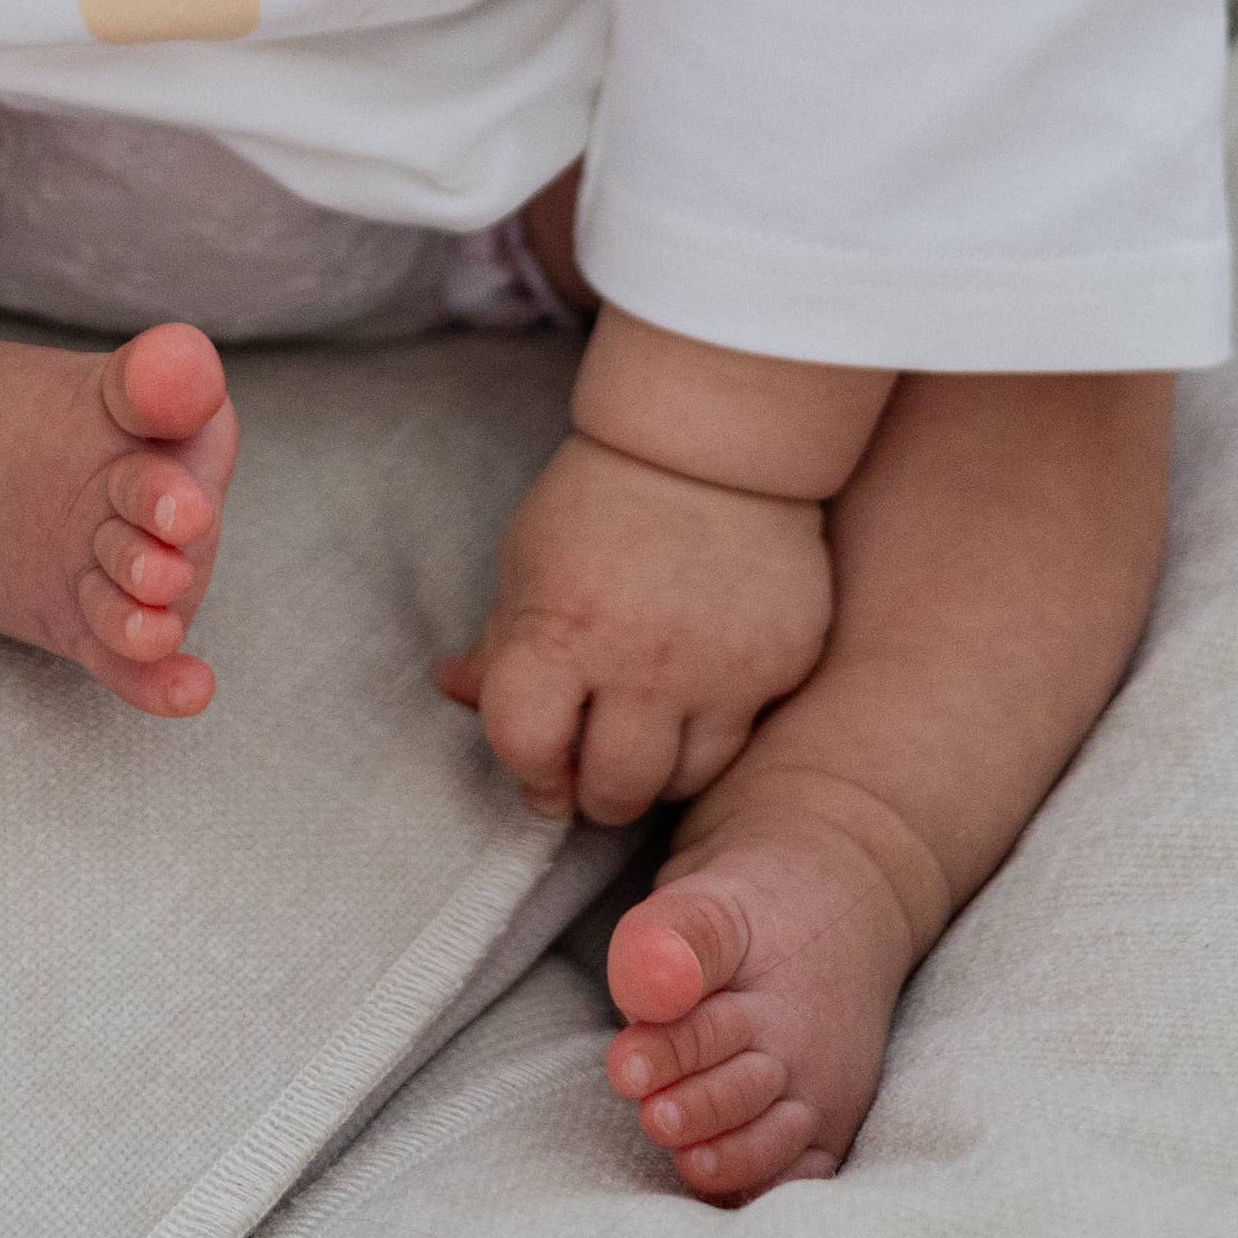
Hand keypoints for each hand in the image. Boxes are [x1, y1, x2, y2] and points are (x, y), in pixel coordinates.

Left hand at [436, 431, 834, 829]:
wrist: (712, 443)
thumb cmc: (601, 498)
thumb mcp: (528, 558)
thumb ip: (501, 639)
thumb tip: (455, 691)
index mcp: (563, 630)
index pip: (525, 745)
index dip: (525, 768)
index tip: (538, 763)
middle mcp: (643, 662)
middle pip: (613, 791)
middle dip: (593, 794)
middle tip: (594, 768)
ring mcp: (722, 670)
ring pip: (684, 781)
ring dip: (656, 773)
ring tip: (646, 731)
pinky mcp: (781, 664)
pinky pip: (743, 733)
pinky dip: (715, 726)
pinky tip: (701, 685)